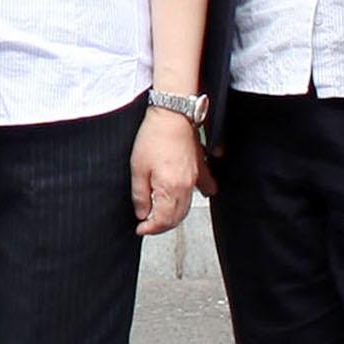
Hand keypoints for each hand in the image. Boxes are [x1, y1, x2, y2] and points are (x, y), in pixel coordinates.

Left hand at [132, 105, 202, 237]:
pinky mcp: (201, 167)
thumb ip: (140, 195)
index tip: (141, 229)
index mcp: (171, 189)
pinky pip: (205, 188)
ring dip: (175, 214)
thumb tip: (143, 213)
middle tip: (147, 224)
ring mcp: (197, 177)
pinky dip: (197, 197)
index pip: (163, 220)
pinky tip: (188, 197)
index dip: (150, 228)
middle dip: (161, 224)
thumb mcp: (138, 168)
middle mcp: (187, 186)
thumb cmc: (154, 136)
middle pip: (177, 217)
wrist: (173, 114)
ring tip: (161, 213)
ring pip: (188, 206)